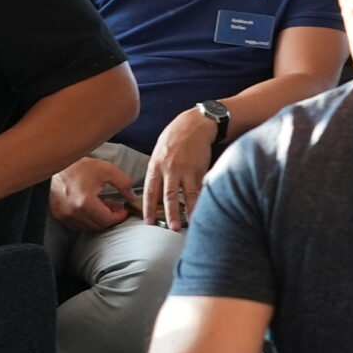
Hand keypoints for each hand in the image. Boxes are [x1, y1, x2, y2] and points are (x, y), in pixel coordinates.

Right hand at [49, 156, 131, 231]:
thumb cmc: (81, 166)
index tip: (124, 209)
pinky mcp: (58, 214)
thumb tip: (131, 197)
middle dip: (111, 217)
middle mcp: (72, 212)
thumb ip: (124, 183)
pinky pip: (76, 224)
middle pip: (98, 226)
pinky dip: (87, 219)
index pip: (107, 220)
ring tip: (104, 204)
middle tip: (116, 205)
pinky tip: (91, 207)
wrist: (57, 165)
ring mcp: (63, 215)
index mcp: (85, 203)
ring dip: (99, 219)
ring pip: (87, 226)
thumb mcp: (108, 170)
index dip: (120, 216)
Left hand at [147, 110, 218, 229]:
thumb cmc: (175, 138)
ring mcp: (187, 168)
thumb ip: (157, 172)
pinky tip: (203, 208)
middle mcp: (170, 169)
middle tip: (171, 228)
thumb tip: (156, 193)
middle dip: (169, 214)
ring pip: (187, 194)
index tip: (149, 222)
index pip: (150, 192)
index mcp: (156, 166)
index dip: (149, 208)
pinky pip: (200, 186)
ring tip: (189, 222)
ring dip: (188, 210)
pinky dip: (201, 198)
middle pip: (169, 196)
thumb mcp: (159, 153)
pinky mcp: (201, 167)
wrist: (195, 124)